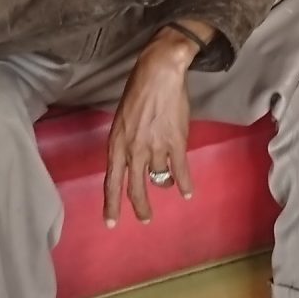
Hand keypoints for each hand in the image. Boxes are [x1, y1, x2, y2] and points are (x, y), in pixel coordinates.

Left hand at [104, 40, 195, 226]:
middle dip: (140, 207)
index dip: (111, 205)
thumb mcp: (121, 120)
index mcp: (116, 144)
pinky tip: (187, 193)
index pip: (111, 182)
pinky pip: (180, 171)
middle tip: (145, 219)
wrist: (158, 74)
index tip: (112, 223)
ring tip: (168, 184)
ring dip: (164, 184)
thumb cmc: (137, 92)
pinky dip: (184, 184)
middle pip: (135, 188)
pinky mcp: (176, 143)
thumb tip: (132, 161)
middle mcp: (133, 151)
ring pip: (160, 179)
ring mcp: (155, 148)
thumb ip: (125, 143)